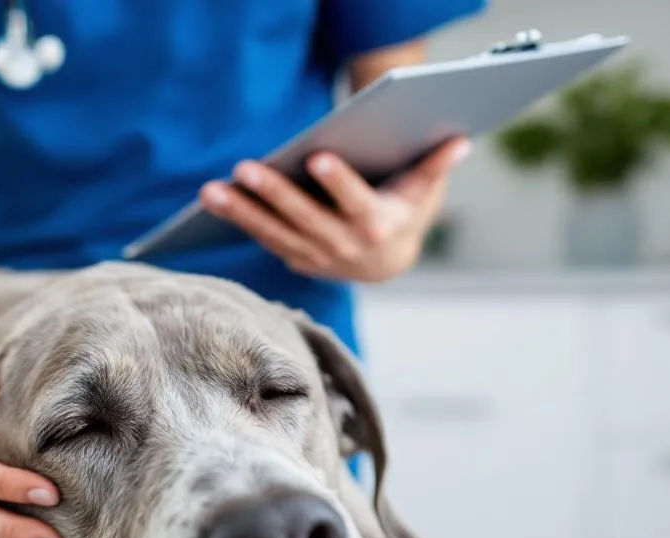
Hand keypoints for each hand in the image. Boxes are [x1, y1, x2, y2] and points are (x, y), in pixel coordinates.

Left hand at [199, 137, 472, 282]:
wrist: (388, 264)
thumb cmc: (405, 212)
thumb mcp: (424, 192)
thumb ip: (436, 167)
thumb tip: (459, 140)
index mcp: (378, 228)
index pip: (355, 203)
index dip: (338, 182)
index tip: (317, 157)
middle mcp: (345, 248)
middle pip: (304, 219)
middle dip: (273, 194)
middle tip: (245, 168)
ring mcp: (317, 258)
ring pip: (275, 233)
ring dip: (242, 212)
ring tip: (211, 191)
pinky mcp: (295, 259)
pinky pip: (264, 238)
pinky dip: (239, 221)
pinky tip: (215, 200)